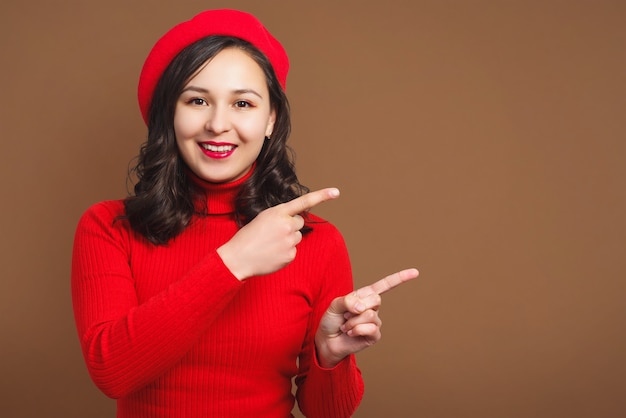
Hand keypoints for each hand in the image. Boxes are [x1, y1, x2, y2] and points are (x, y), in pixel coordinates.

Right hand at [217, 188, 339, 279]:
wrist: (238, 258)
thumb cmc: (247, 237)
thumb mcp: (262, 219)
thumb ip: (280, 217)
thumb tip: (295, 223)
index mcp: (278, 212)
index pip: (303, 201)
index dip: (321, 196)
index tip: (336, 192)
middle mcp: (287, 225)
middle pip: (300, 222)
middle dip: (291, 226)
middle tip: (273, 233)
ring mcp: (290, 241)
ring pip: (297, 237)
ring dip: (288, 239)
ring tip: (270, 244)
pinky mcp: (290, 255)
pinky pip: (293, 251)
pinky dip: (285, 252)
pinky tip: (272, 254)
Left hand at [315, 268, 418, 367]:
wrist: (327, 341)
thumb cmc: (331, 320)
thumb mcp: (334, 305)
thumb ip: (346, 301)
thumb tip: (362, 307)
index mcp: (365, 296)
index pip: (385, 285)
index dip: (400, 278)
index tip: (416, 272)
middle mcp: (372, 308)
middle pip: (376, 300)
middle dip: (357, 307)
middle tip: (346, 314)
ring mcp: (375, 322)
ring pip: (370, 315)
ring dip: (353, 321)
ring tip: (346, 326)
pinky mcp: (374, 335)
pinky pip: (371, 329)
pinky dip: (357, 330)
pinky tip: (351, 333)